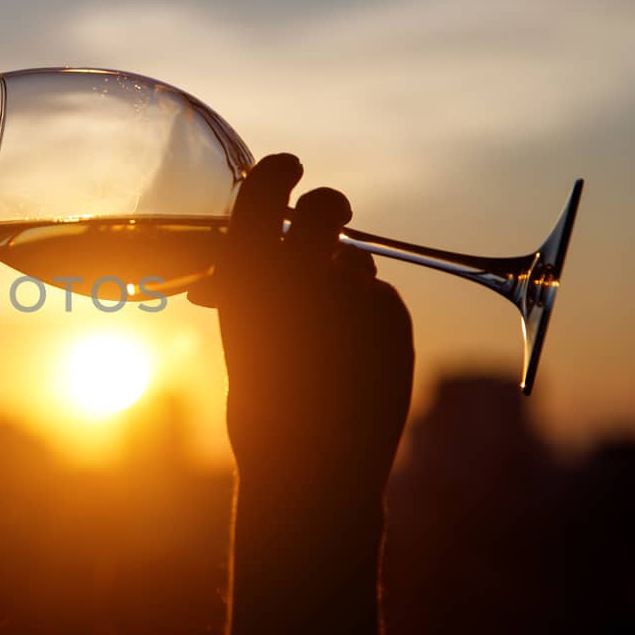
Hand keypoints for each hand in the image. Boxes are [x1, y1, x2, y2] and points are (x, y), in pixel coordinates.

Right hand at [189, 153, 413, 523]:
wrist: (312, 467)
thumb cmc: (262, 407)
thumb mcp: (241, 338)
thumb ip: (252, 289)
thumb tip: (261, 260)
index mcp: (246, 274)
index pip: (265, 191)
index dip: (278, 172)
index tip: (288, 167)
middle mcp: (300, 270)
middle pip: (326, 207)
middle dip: (330, 209)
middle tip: (331, 221)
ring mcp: (352, 291)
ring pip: (355, 264)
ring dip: (345, 283)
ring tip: (327, 340)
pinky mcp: (393, 315)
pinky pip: (381, 300)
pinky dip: (369, 321)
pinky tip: (353, 362)